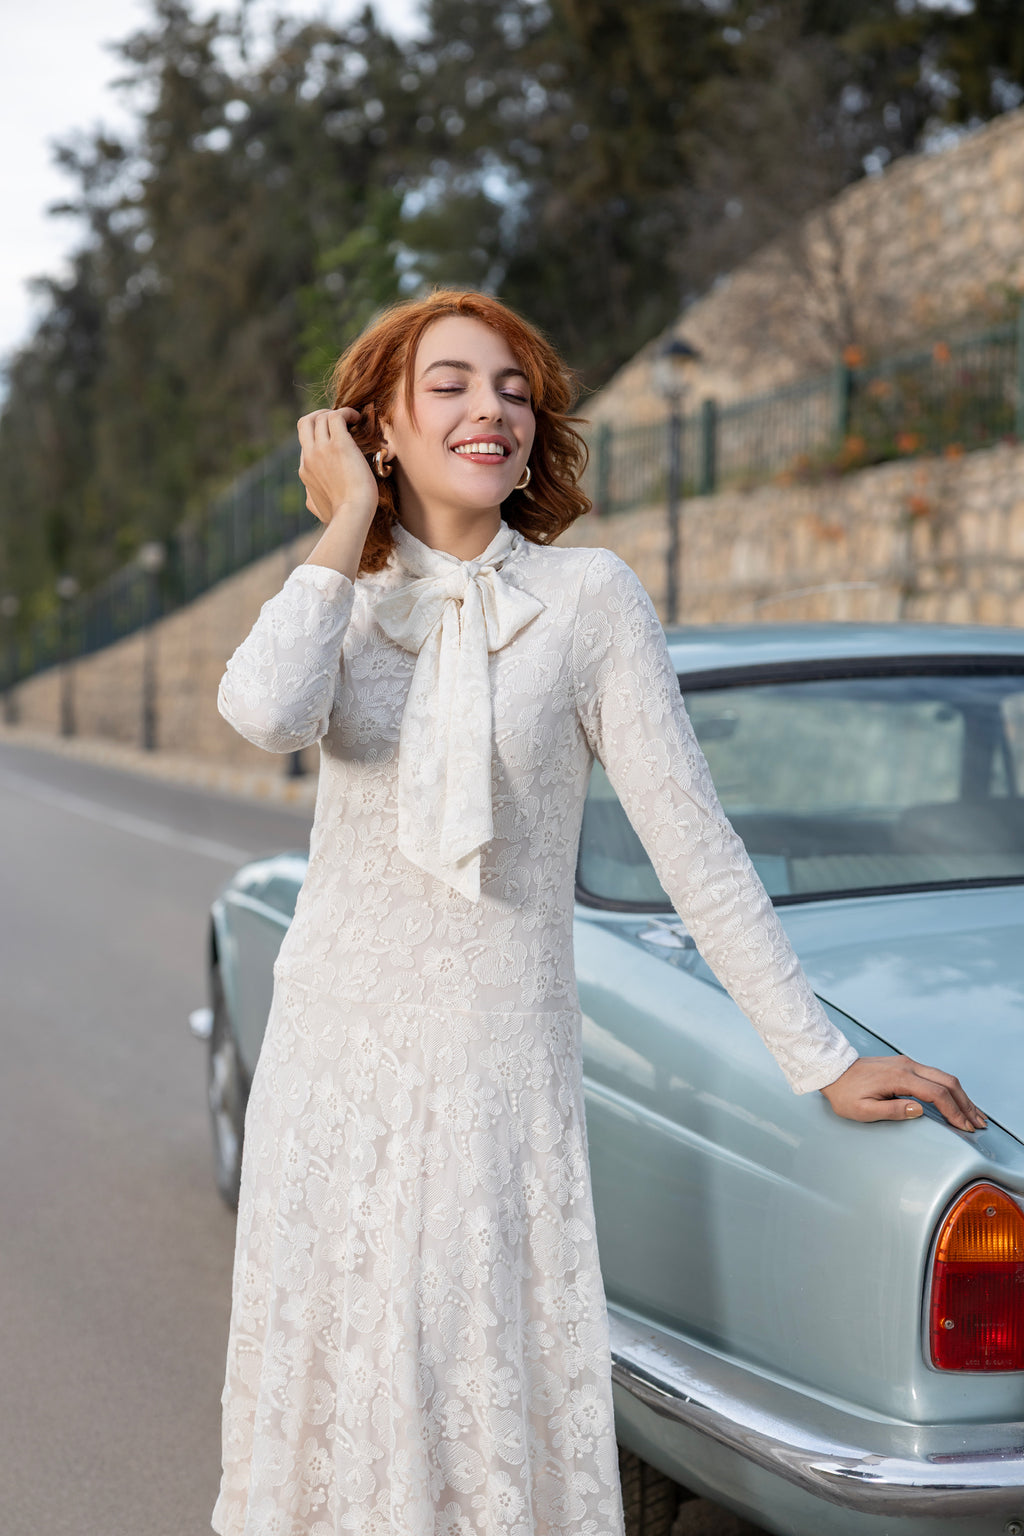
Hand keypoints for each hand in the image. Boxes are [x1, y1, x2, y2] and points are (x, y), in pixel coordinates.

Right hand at [297, 407, 378, 527]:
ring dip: (337, 413)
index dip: (321, 435)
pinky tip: (358, 419)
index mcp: (305, 470)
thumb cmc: (341, 515)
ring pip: (320, 416)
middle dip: (320, 415)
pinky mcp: (339, 445)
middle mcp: (309, 456)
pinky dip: (347, 412)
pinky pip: (337, 416)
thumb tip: (310, 498)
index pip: (306, 443)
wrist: (352, 514)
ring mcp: (321, 449)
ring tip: (353, 419)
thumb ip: (312, 500)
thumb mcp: (317, 509)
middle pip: (305, 422)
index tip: (337, 436)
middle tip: (339, 420)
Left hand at [820, 1054, 986, 1131]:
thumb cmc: (844, 1093)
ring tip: (973, 1115)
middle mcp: (907, 1066)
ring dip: (961, 1096)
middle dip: (965, 1104)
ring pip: (943, 1077)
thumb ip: (892, 1111)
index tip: (964, 1127)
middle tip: (977, 1124)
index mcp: (899, 1077)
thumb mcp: (862, 1110)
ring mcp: (907, 1063)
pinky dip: (950, 1089)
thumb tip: (919, 1110)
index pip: (936, 1094)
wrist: (832, 1071)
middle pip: (947, 1082)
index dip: (953, 1111)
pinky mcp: (905, 1065)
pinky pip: (934, 1076)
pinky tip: (956, 1100)